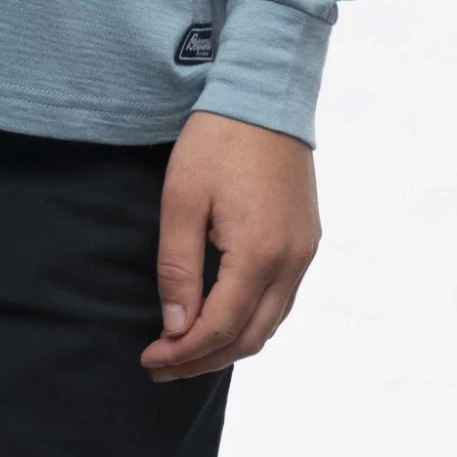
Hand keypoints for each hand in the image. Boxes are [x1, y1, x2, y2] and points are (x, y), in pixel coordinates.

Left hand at [140, 108, 320, 379]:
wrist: (265, 91)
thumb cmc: (216, 139)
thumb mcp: (182, 200)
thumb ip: (178, 269)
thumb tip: (177, 329)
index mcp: (259, 254)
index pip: (220, 328)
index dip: (183, 352)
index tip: (149, 359)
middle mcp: (291, 262)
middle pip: (250, 337)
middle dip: (204, 359)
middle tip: (161, 364)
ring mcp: (305, 251)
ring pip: (271, 323)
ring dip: (229, 343)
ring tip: (186, 349)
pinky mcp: (307, 238)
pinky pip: (282, 299)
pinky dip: (252, 319)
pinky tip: (223, 316)